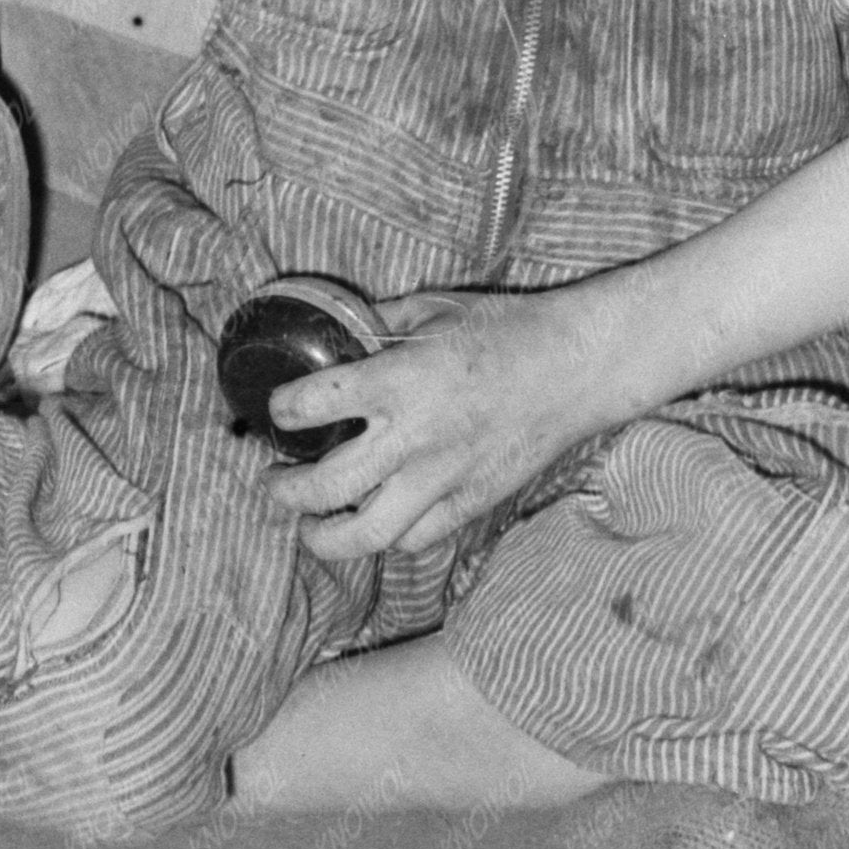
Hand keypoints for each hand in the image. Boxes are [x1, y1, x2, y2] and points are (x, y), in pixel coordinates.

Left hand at [263, 280, 626, 568]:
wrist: (576, 368)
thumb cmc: (507, 329)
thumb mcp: (434, 309)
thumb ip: (381, 326)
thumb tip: (343, 333)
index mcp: (399, 381)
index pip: (313, 405)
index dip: (282, 409)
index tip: (276, 410)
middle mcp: (414, 438)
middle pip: (327, 487)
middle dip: (285, 492)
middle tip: (272, 481)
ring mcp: (443, 480)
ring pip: (366, 534)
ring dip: (325, 536)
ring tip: (308, 527)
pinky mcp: (472, 504)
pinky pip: (415, 539)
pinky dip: (385, 538)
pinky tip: (372, 524)